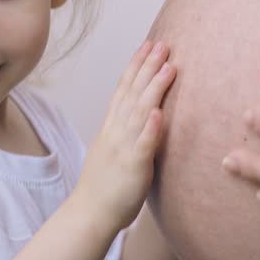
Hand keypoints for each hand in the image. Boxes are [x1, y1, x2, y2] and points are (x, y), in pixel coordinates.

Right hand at [79, 41, 175, 231]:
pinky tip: (159, 112)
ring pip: (140, 112)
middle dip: (148, 66)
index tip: (149, 45)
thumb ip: (126, 132)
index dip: (137, 65)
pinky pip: (143, 144)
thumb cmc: (105, 187)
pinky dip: (150, 127)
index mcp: (112, 128)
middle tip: (163, 44)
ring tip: (169, 67)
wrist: (89, 214)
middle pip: (133, 92)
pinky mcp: (133, 167)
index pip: (124, 88)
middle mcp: (116, 132)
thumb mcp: (113, 150)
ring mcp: (123, 148)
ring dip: (154, 88)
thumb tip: (142, 116)